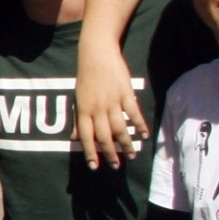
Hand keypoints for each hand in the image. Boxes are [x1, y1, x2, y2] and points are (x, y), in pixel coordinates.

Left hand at [74, 37, 144, 170]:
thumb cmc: (86, 76)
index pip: (85, 136)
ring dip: (126, 143)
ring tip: (131, 155)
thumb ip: (78, 119)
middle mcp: (97, 108)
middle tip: (116, 166)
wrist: (96, 53)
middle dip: (110, 153)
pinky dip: (139, 125)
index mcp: (83, 110)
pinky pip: (133, 113)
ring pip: (120, 128)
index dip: (90, 152)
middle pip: (104, 136)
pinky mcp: (125, 92)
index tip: (95, 167)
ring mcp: (112, 101)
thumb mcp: (78, 98)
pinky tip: (144, 135)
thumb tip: (74, 138)